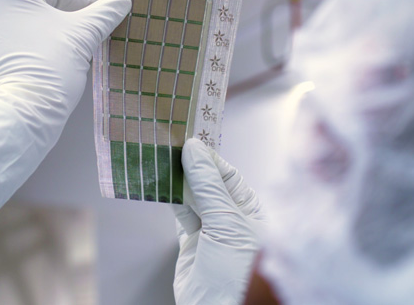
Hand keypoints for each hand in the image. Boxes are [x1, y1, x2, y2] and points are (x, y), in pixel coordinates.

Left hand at [0, 0, 130, 241]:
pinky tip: (69, 40)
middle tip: (104, 7)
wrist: (18, 117)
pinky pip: (17, 30)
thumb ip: (103, 13)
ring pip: (29, 12)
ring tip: (92, 25)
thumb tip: (122, 2)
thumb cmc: (48, 69)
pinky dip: (42, 30)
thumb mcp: (81, 36)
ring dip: (61, 15)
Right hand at [174, 139, 264, 304]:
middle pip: (209, 183)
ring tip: (161, 157)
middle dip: (191, 165)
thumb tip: (195, 150)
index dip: (209, 156)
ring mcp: (211, 232)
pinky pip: (179, 214)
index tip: (189, 138)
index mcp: (253, 212)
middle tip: (170, 142)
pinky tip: (160, 183)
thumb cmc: (239, 275)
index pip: (229, 175)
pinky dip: (169, 198)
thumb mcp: (226, 224)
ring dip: (177, 180)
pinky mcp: (191, 245)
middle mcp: (233, 219)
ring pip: (192, 197)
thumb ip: (208, 187)